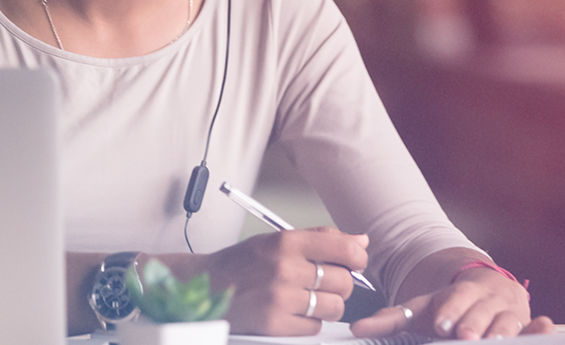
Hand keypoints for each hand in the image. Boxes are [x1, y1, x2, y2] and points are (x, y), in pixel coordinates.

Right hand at [172, 227, 368, 335]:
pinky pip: (315, 327)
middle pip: (343, 281)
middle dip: (339, 284)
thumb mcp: (276, 240)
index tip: (355, 262)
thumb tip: (361, 241)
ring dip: (326, 305)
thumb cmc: (241, 263)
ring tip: (307, 299)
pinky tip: (292, 312)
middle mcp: (284, 268)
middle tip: (323, 283)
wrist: (203, 286)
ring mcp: (280, 298)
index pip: (343, 248)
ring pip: (334, 307)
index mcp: (286, 242)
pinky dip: (309, 322)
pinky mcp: (275, 324)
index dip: (357, 257)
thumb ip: (320, 238)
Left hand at [351, 267, 553, 339]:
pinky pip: (534, 328)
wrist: (485, 289)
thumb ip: (390, 319)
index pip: (455, 300)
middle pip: (481, 313)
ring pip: (508, 322)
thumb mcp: (421, 309)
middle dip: (475, 324)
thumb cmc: (449, 306)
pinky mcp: (526, 325)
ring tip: (496, 341)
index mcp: (460, 293)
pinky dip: (540, 328)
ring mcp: (508, 313)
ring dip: (504, 331)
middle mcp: (487, 300)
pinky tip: (545, 327)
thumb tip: (356, 329)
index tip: (443, 324)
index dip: (451, 310)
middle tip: (466, 336)